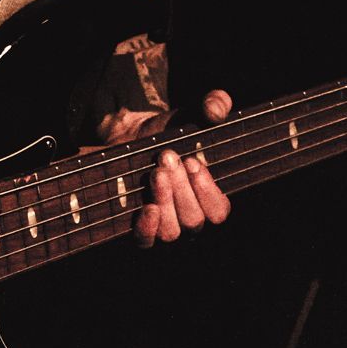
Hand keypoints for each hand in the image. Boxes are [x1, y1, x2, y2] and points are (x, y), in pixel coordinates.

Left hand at [134, 89, 232, 247]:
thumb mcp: (190, 114)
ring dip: (165, 200)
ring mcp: (163, 228)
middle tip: (166, 158)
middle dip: (181, 187)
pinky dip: (147, 228)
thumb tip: (216, 109)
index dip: (208, 190)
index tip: (193, 162)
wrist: (127, 139)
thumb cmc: (167, 132)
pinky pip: (146, 243)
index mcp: (207, 199)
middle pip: (194, 220)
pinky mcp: (137, 230)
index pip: (219, 212)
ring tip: (155, 172)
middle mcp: (188, 220)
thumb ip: (212, 104)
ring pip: (172, 232)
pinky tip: (147, 207)